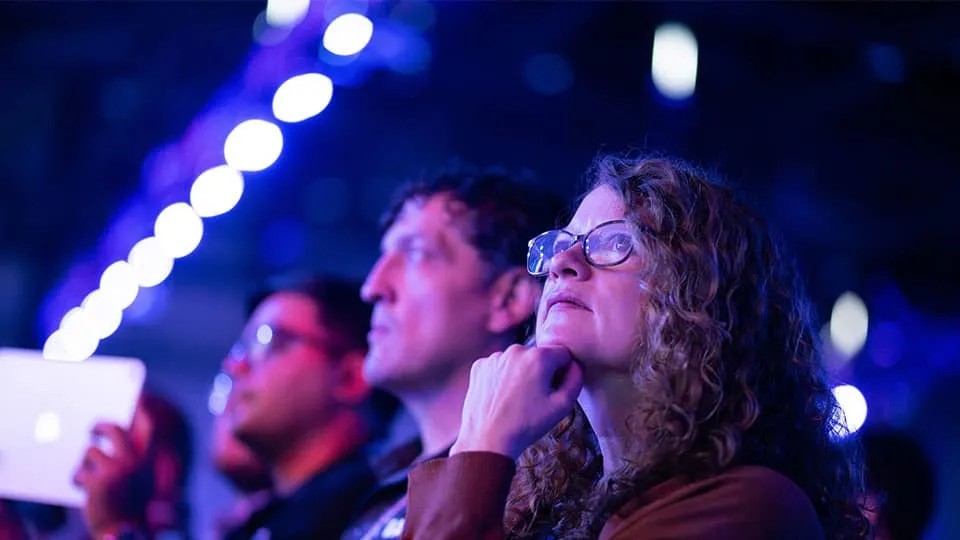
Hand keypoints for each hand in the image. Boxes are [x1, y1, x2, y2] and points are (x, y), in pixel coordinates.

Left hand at [73, 423, 150, 536]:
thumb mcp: (136, 481)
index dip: (142, 413)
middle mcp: (133, 461)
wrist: (123, 531)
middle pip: (113, 429)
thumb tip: (115, 441)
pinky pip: (78, 472)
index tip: (140, 400)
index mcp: (145, 460)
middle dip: (100, 426)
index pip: (147, 429)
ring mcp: (116, 470)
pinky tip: (82, 489)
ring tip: (87, 477)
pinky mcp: (97, 481)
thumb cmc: (128, 507)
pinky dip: (77, 480)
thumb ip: (131, 461)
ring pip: (90, 451)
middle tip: (92, 430)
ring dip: (85, 464)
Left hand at [452, 344, 582, 459]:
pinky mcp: (479, 366)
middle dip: (541, 372)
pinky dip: (502, 377)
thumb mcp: (562, 406)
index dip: (563, 371)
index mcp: (538, 357)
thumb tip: (575, 365)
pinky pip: (499, 366)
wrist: (488, 440)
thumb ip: (576, 380)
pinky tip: (502, 396)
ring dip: (521, 374)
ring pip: (518, 361)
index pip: (562, 353)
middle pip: (539, 356)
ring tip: (517, 400)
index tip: (554, 389)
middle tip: (535, 398)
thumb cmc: (527, 424)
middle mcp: (515, 350)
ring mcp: (495, 357)